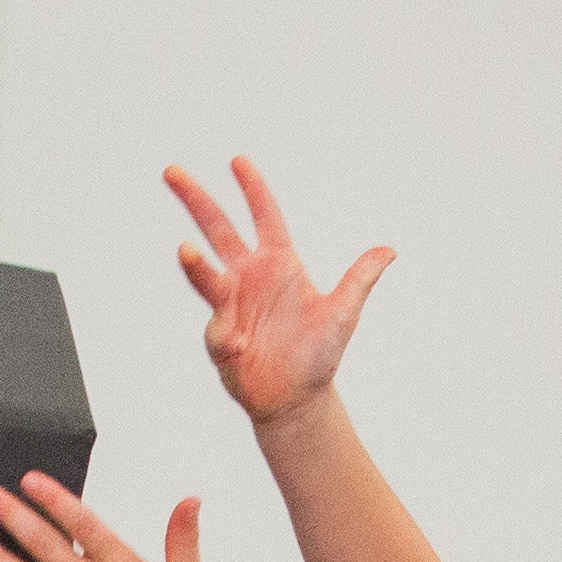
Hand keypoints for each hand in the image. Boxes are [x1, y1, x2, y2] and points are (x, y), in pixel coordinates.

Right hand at [165, 157, 390, 426]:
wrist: (297, 400)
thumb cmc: (318, 355)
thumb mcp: (343, 315)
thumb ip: (360, 280)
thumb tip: (390, 250)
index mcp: (278, 263)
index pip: (264, 216)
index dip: (252, 188)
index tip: (238, 161)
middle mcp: (248, 277)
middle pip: (217, 230)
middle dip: (195, 200)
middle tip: (172, 171)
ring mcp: (230, 306)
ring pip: (207, 278)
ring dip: (195, 266)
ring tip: (184, 251)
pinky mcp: (220, 338)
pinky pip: (219, 331)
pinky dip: (228, 337)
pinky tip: (241, 349)